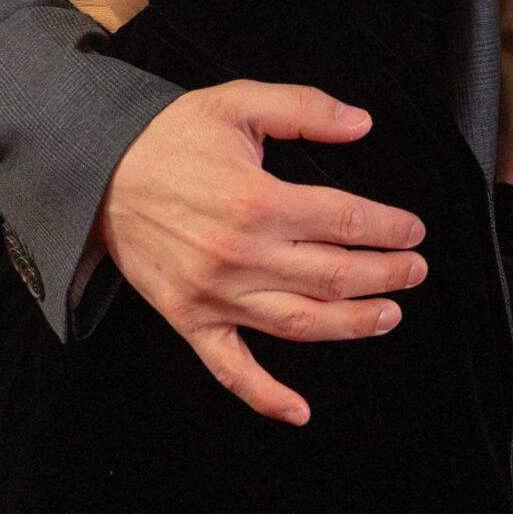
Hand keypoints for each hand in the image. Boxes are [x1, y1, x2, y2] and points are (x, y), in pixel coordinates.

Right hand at [96, 81, 428, 424]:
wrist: (97, 174)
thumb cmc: (170, 138)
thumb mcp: (237, 102)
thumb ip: (303, 109)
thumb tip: (362, 122)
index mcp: (257, 200)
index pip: (344, 220)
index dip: (388, 228)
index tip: (413, 231)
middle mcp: (241, 256)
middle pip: (333, 275)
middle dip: (385, 275)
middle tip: (415, 271)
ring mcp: (215, 295)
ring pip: (300, 323)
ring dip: (353, 324)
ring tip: (389, 315)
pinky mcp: (190, 321)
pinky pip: (231, 369)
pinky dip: (266, 395)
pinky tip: (299, 410)